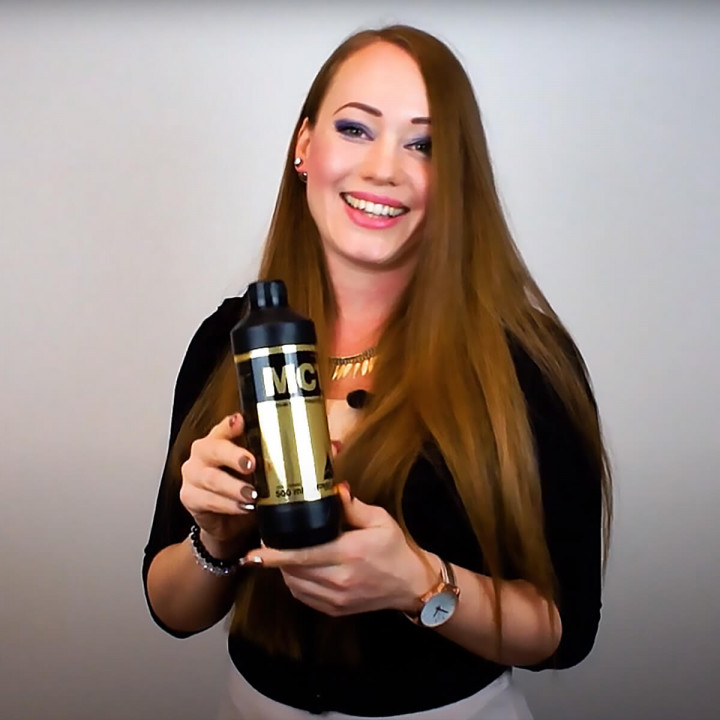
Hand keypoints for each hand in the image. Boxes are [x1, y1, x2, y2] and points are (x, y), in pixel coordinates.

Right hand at [180, 413, 256, 555]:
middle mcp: (202, 453)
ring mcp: (193, 475)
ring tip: (251, 494)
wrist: (230, 521)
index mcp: (219, 440)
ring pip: (211, 478)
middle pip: (213, 449)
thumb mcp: (255, 471)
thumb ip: (262, 458)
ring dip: (234, 487)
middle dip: (234, 456)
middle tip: (251, 464)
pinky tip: (242, 507)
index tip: (240, 421)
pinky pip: (208, 499)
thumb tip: (282, 453)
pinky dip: (228, 505)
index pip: (223, 428)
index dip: (230, 425)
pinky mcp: (190, 497)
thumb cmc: (243, 489)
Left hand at [243, 485, 436, 615]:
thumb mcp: (379, 519)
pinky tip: (298, 570)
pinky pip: (304, 597)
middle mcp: (340, 579)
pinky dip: (295, 583)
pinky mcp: (335, 609)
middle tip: (268, 543)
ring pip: (295, 586)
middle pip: (293, 571)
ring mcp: (336, 598)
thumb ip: (353, 505)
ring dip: (284, 570)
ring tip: (283, 554)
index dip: (274, 555)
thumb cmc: (394, 548)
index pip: (302, 555)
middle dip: (275, 558)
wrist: (411, 584)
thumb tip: (335, 488)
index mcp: (349, 553)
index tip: (253, 552)